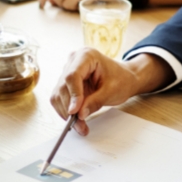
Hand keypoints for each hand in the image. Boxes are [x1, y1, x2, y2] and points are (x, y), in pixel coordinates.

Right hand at [49, 50, 172, 135]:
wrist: (124, 78)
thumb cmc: (121, 79)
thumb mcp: (112, 91)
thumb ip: (95, 102)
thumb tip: (80, 114)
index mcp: (86, 56)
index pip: (72, 76)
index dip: (73, 95)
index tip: (75, 112)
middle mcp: (73, 61)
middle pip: (63, 86)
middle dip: (69, 108)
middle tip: (80, 125)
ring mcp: (67, 71)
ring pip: (58, 94)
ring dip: (66, 113)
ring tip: (81, 126)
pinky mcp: (66, 84)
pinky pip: (59, 99)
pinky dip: (66, 111)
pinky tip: (77, 120)